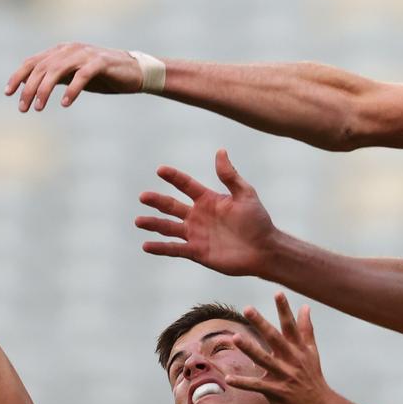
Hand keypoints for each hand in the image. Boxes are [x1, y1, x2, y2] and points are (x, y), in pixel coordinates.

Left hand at [5, 42, 142, 111]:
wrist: (135, 71)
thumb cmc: (103, 75)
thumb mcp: (74, 75)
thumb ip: (56, 76)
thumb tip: (33, 87)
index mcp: (61, 51)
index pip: (32, 62)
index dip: (18, 76)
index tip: (8, 93)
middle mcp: (70, 49)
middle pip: (41, 68)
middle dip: (29, 89)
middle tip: (24, 108)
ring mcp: (86, 54)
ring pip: (57, 70)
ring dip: (45, 90)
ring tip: (39, 108)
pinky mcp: (101, 63)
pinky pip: (81, 76)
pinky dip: (72, 90)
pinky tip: (65, 104)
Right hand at [137, 149, 280, 277]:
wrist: (264, 250)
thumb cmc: (258, 221)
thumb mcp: (245, 194)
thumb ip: (230, 175)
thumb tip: (220, 151)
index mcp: (208, 199)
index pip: (186, 185)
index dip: (174, 177)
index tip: (160, 169)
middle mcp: (198, 215)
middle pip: (172, 206)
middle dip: (157, 201)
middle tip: (143, 196)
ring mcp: (196, 234)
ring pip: (168, 227)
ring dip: (153, 224)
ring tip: (138, 221)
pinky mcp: (196, 252)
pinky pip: (174, 249)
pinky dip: (160, 248)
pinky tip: (146, 246)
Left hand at [225, 293, 338, 403]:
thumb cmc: (313, 377)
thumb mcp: (312, 352)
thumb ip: (306, 329)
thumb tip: (305, 307)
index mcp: (299, 349)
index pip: (291, 326)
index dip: (284, 309)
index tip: (278, 293)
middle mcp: (291, 360)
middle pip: (274, 338)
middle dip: (261, 323)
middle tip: (248, 309)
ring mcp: (284, 376)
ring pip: (264, 359)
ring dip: (249, 348)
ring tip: (235, 337)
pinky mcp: (277, 392)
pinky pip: (257, 386)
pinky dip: (243, 382)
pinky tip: (229, 378)